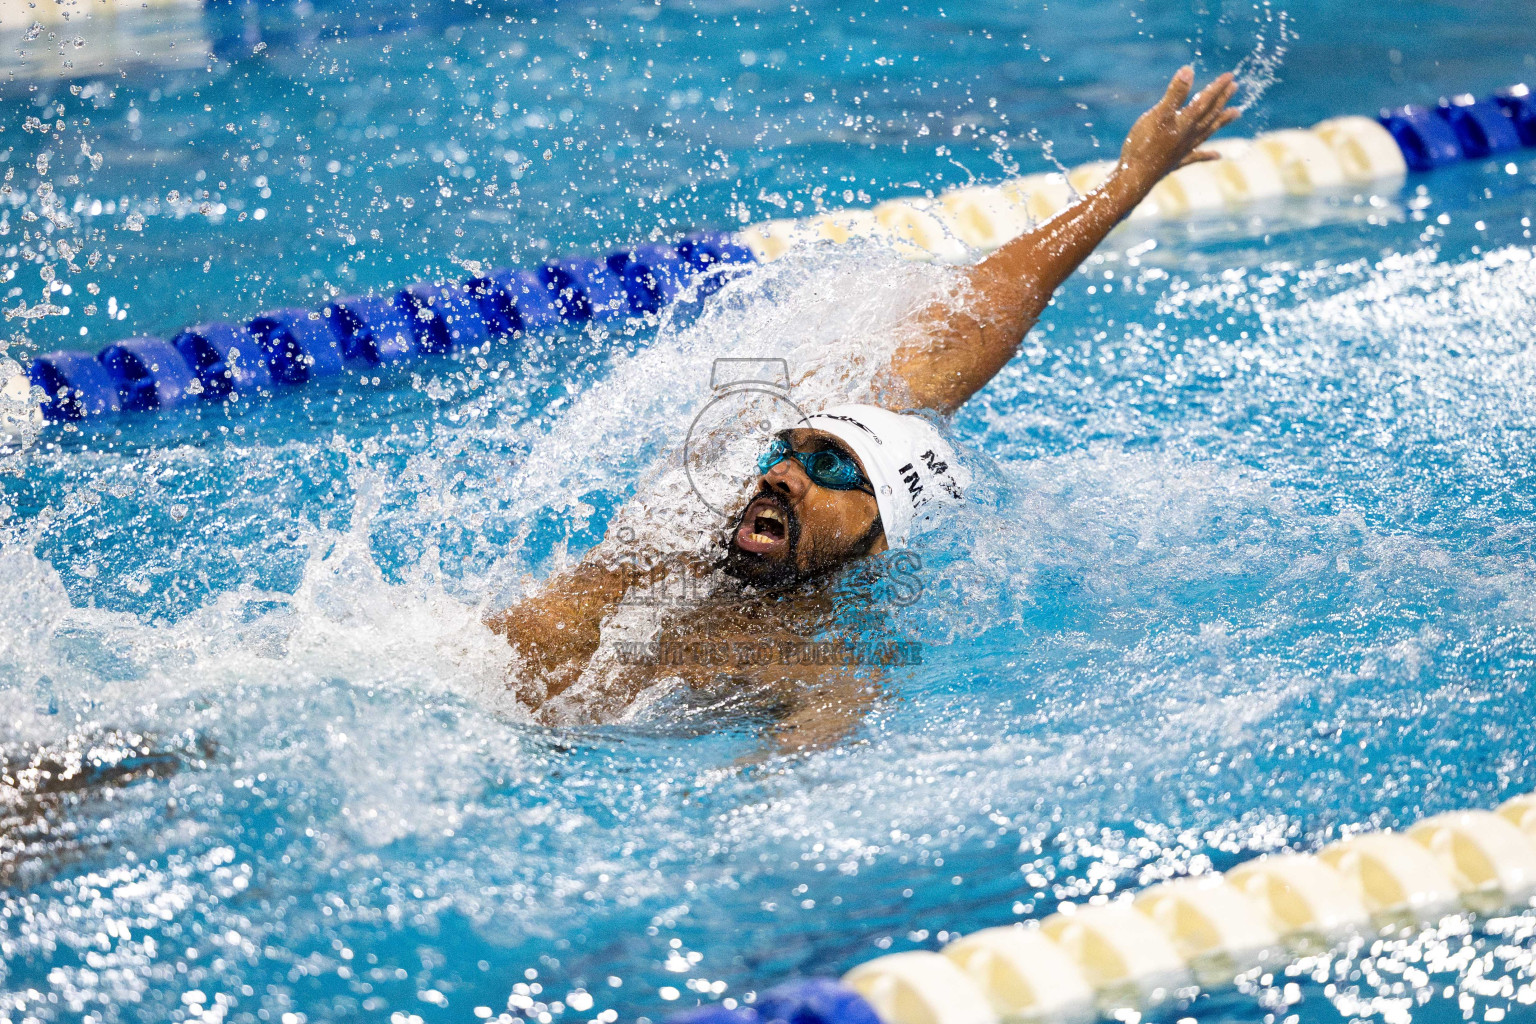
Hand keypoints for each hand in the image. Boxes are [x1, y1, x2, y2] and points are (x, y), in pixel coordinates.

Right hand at [1116, 66, 1240, 196]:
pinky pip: (1197, 157)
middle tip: (1235, 87)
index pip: (1204, 101)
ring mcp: (1184, 150)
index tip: (1230, 76)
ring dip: (1222, 121)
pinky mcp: (1176, 163)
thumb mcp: (1158, 115)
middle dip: (1222, 99)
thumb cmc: (1144, 145)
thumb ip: (1175, 94)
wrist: (1135, 177)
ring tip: (1236, 113)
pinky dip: (1208, 155)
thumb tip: (1189, 70)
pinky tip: (1217, 156)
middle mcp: (1189, 135)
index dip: (1217, 87)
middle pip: (1210, 114)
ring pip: (1208, 132)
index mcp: (1186, 122)